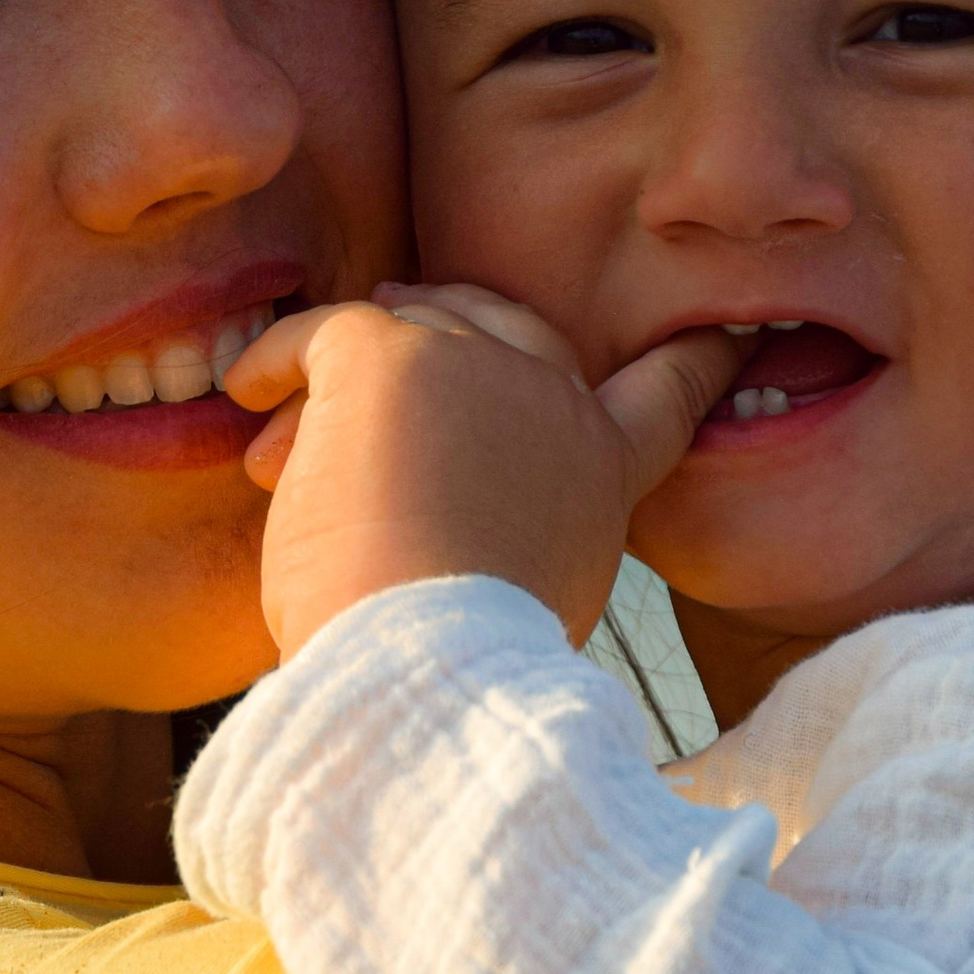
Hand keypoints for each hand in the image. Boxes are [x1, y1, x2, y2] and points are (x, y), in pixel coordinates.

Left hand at [224, 282, 737, 660]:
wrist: (422, 662)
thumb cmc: (456, 664)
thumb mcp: (534, 599)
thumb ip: (524, 538)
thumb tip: (466, 536)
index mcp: (603, 472)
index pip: (667, 393)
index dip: (696, 361)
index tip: (726, 335)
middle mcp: (553, 403)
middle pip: (513, 326)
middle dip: (461, 315)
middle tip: (405, 309)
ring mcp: (474, 365)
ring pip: (409, 329)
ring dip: (350, 382)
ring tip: (291, 435)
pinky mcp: (388, 356)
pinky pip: (320, 332)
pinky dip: (274, 359)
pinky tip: (247, 393)